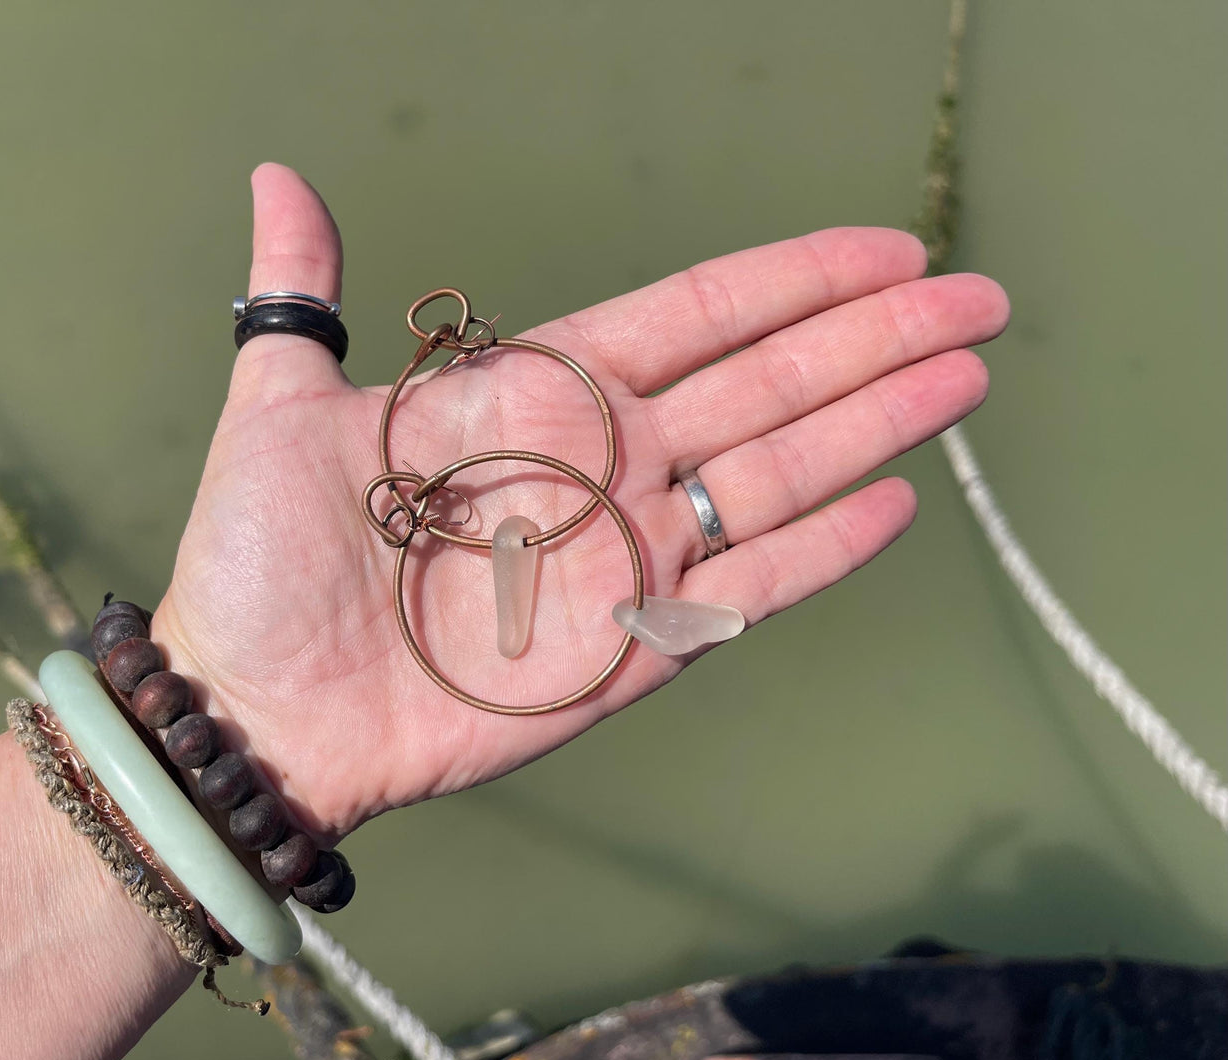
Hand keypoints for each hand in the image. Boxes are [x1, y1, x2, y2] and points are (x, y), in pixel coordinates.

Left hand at [152, 164, 1007, 839]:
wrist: (256, 711)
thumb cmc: (261, 560)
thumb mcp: (281, 406)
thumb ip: (304, 293)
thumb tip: (280, 175)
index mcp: (536, 397)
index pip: (694, 317)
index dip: (791, 280)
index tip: (883, 250)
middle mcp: (601, 467)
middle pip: (765, 386)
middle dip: (872, 339)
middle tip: (976, 295)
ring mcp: (624, 559)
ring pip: (776, 474)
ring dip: (873, 426)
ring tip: (966, 374)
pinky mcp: (630, 651)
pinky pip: (745, 590)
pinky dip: (820, 550)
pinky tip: (895, 499)